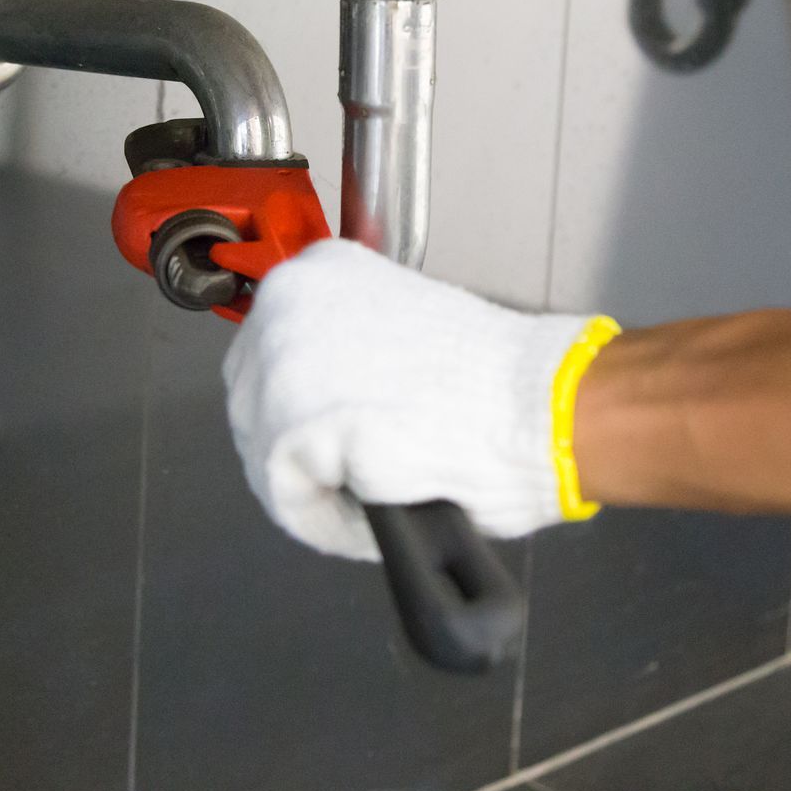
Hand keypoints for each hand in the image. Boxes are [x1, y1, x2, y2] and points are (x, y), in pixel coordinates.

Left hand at [222, 239, 617, 558]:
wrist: (537, 404)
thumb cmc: (496, 379)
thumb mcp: (404, 328)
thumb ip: (350, 347)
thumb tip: (329, 393)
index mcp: (318, 269)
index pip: (269, 353)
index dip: (303, 407)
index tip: (337, 436)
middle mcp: (286, 300)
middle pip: (254, 404)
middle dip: (303, 451)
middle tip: (357, 475)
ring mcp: (281, 360)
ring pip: (267, 456)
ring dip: (318, 489)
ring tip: (377, 492)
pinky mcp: (291, 424)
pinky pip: (289, 499)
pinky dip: (328, 522)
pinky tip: (375, 511)